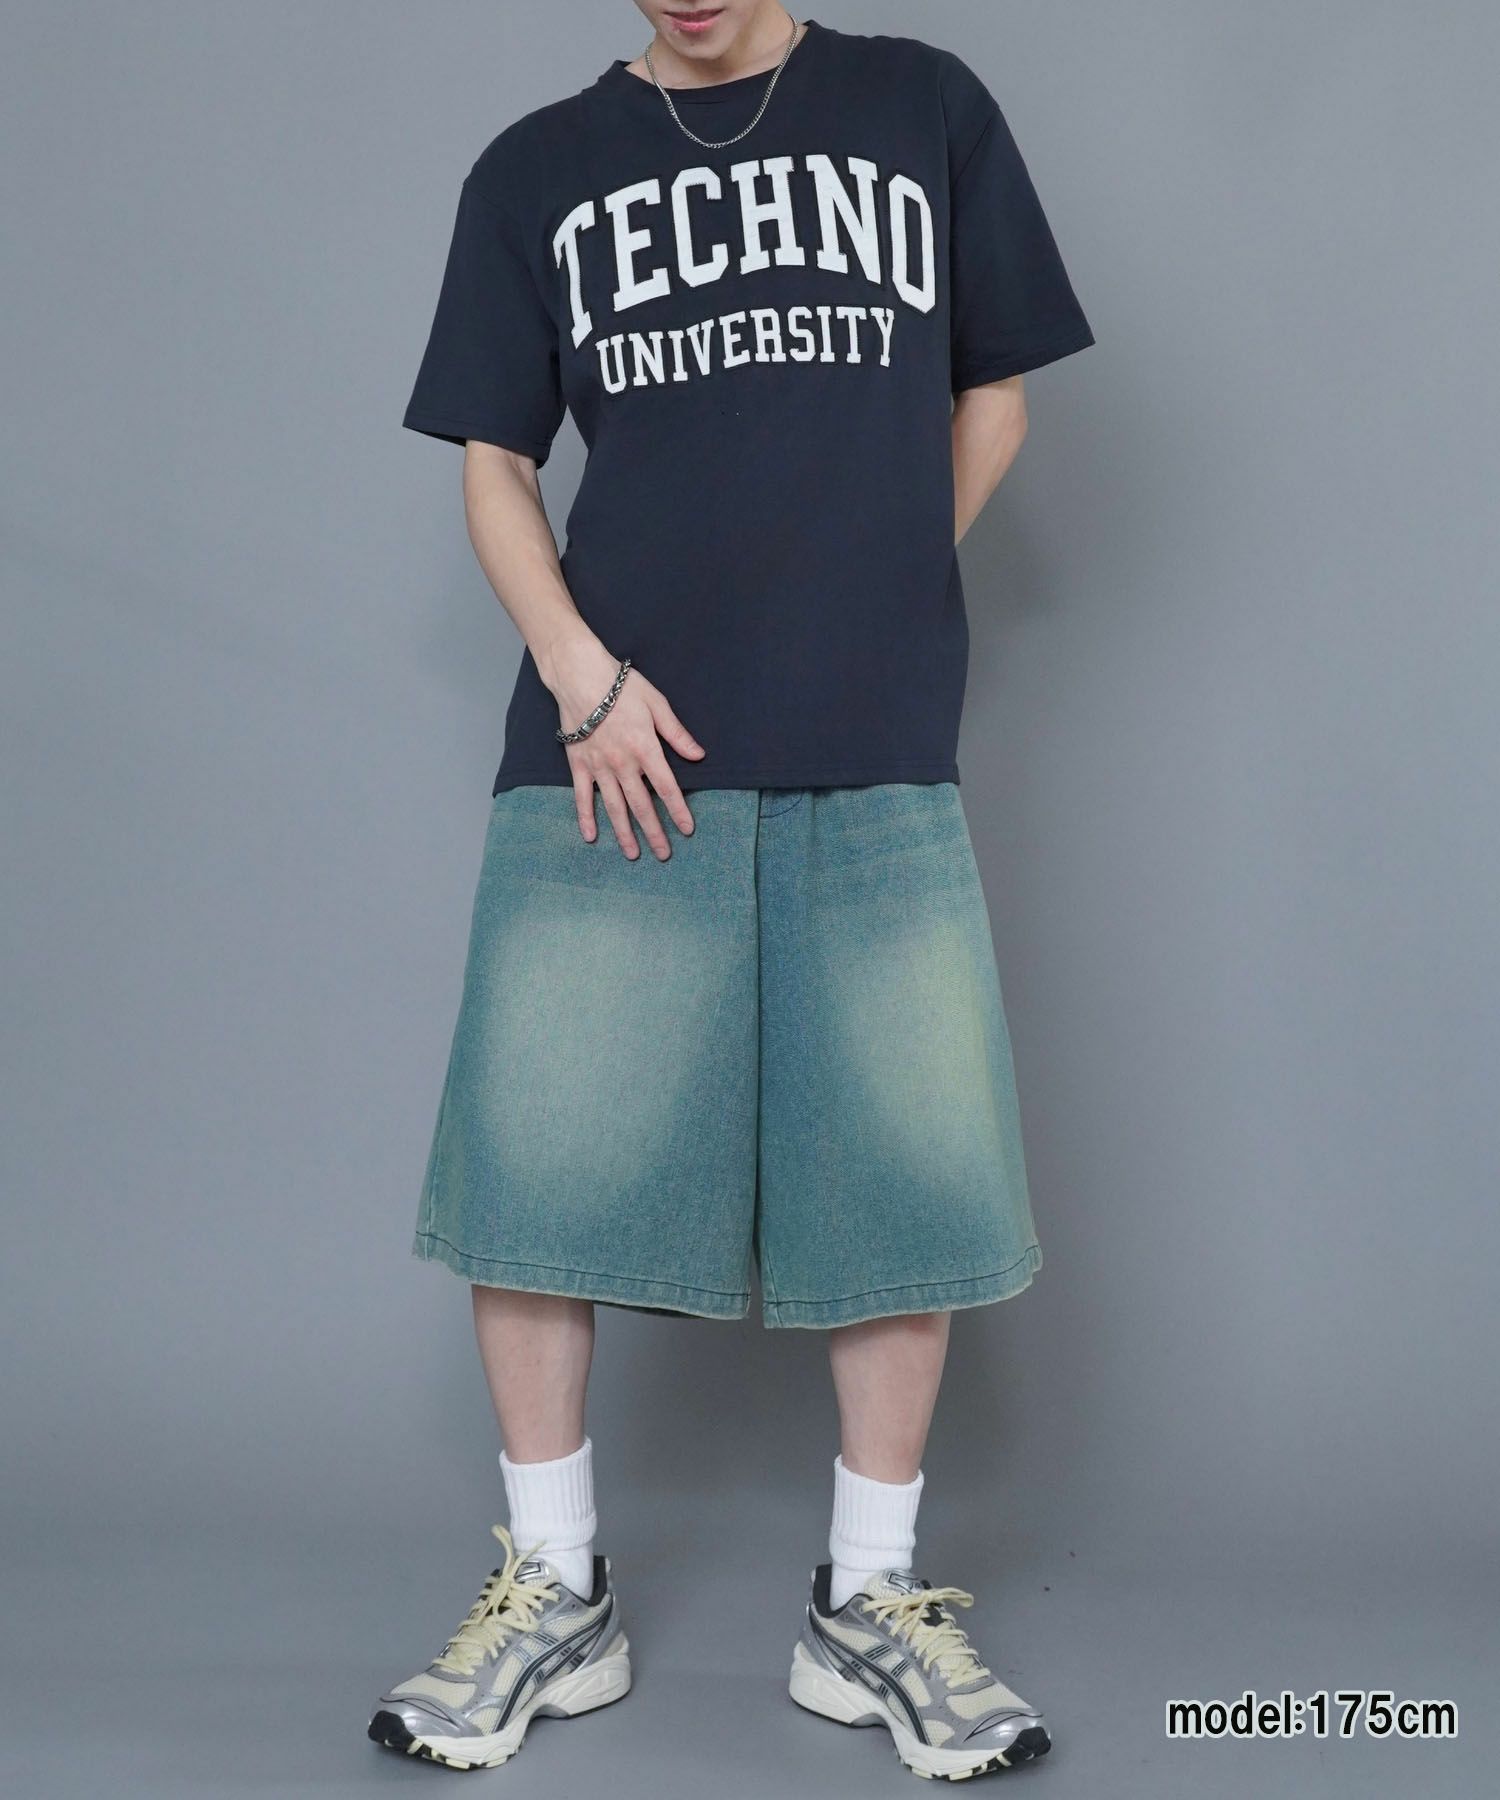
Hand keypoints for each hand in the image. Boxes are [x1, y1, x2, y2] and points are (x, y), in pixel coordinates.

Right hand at [546, 636, 704, 859]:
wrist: (580, 676)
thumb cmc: (621, 687)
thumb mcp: (657, 704)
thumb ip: (677, 734)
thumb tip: (699, 755)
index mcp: (645, 749)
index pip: (667, 788)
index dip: (678, 811)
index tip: (687, 830)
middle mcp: (623, 764)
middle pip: (642, 805)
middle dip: (654, 832)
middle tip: (664, 854)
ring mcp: (599, 767)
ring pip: (614, 807)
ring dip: (624, 833)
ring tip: (633, 855)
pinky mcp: (578, 764)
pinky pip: (582, 796)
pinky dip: (586, 817)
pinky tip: (592, 836)